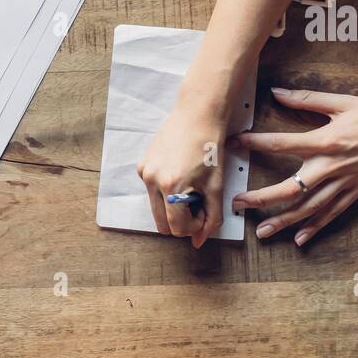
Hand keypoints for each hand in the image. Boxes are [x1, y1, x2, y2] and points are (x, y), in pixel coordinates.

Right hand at [138, 97, 231, 247]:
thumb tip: (199, 242)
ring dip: (173, 207)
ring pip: (156, 209)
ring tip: (190, 187)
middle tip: (198, 202)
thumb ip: (211, 218)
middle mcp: (153, 181)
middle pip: (162, 224)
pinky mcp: (141, 166)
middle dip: (182, 220)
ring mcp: (144, 173)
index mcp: (173, 187)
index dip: (194, 225)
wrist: (197, 115)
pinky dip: (165, 192)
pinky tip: (180, 173)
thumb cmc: (210, 147)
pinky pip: (152, 192)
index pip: (178, 227)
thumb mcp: (216, 186)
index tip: (205, 211)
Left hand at [231, 88, 357, 245]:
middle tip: (238, 203)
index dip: (254, 143)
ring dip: (284, 221)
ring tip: (261, 231)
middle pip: (289, 187)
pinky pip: (332, 214)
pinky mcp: (356, 192)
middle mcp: (331, 166)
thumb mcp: (343, 102)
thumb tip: (277, 92)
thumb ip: (308, 99)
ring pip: (309, 207)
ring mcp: (344, 183)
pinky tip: (300, 239)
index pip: (281, 144)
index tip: (234, 144)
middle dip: (261, 198)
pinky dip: (316, 228)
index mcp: (326, 141)